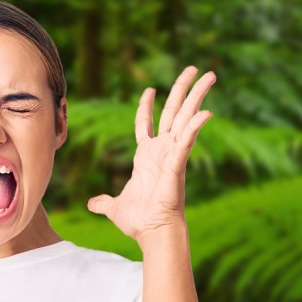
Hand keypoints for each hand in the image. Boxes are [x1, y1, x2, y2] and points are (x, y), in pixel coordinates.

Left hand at [87, 67, 215, 242]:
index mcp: (146, 156)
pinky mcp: (178, 163)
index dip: (147, 106)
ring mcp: (172, 154)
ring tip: (209, 74)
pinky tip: (206, 112)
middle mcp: (162, 151)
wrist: (152, 232)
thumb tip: (92, 204)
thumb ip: (104, 202)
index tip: (149, 89)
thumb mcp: (114, 206)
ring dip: (197, 96)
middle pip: (174, 112)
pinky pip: (187, 140)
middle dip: (183, 89)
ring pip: (185, 118)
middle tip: (195, 69)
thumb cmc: (139, 221)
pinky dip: (195, 127)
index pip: (147, 124)